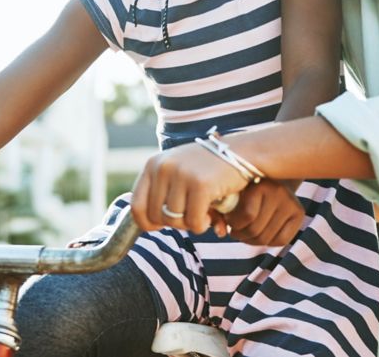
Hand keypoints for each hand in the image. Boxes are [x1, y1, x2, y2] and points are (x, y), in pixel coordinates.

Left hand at [131, 142, 249, 234]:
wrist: (242, 153)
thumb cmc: (209, 169)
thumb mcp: (178, 172)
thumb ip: (161, 192)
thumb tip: (145, 225)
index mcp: (153, 164)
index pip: (136, 206)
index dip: (148, 223)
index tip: (162, 226)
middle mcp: (163, 167)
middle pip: (156, 217)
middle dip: (175, 223)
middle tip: (191, 215)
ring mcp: (181, 174)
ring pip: (174, 221)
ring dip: (190, 224)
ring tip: (203, 212)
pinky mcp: (200, 184)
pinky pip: (194, 222)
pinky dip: (203, 225)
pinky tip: (211, 214)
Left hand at [224, 180, 304, 245]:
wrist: (273, 175)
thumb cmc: (245, 187)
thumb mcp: (234, 191)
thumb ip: (223, 208)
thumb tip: (219, 232)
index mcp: (260, 184)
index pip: (247, 216)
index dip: (234, 224)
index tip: (228, 221)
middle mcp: (279, 192)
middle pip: (255, 230)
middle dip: (240, 235)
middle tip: (234, 231)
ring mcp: (291, 203)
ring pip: (265, 238)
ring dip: (250, 240)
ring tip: (244, 233)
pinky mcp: (299, 214)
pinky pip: (281, 240)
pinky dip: (267, 242)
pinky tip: (260, 234)